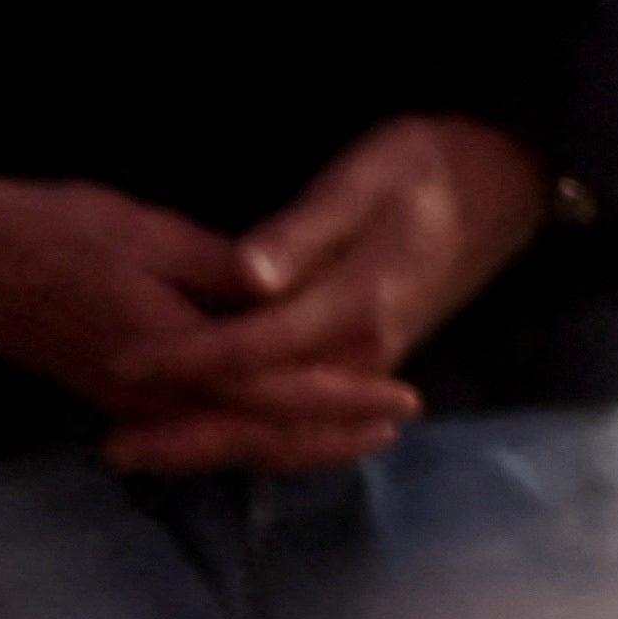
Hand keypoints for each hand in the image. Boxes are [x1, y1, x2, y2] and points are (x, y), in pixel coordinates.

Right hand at [0, 156, 395, 453]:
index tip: (398, 399)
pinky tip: (270, 425)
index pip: (273, 394)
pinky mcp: (109, 394)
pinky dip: (241, 432)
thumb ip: (223, 270)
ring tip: (351, 435)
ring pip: (224, 440)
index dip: (340, 399)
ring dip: (290, 442)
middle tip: (391, 429)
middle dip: (328, 436)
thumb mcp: (152, 235)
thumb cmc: (58, 232)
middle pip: (255, 434)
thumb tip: (283, 287)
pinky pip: (191, 429)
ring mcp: (124, 402)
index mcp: (163, 354)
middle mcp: (145, 395)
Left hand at [97, 115, 556, 476]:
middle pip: (263, 415)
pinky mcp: (368, 364)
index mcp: (355, 305)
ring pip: (283, 429)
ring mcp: (368, 366)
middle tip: (112, 451)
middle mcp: (361, 354)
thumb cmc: (429, 166)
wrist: (505, 183)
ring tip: (143, 451)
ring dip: (213, 445)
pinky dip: (255, 440)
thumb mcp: (368, 175)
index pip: (250, 349)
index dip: (182, 359)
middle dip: (187, 436)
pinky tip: (215, 435)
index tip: (119, 359)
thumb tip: (247, 276)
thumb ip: (304, 230)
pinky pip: (302, 421)